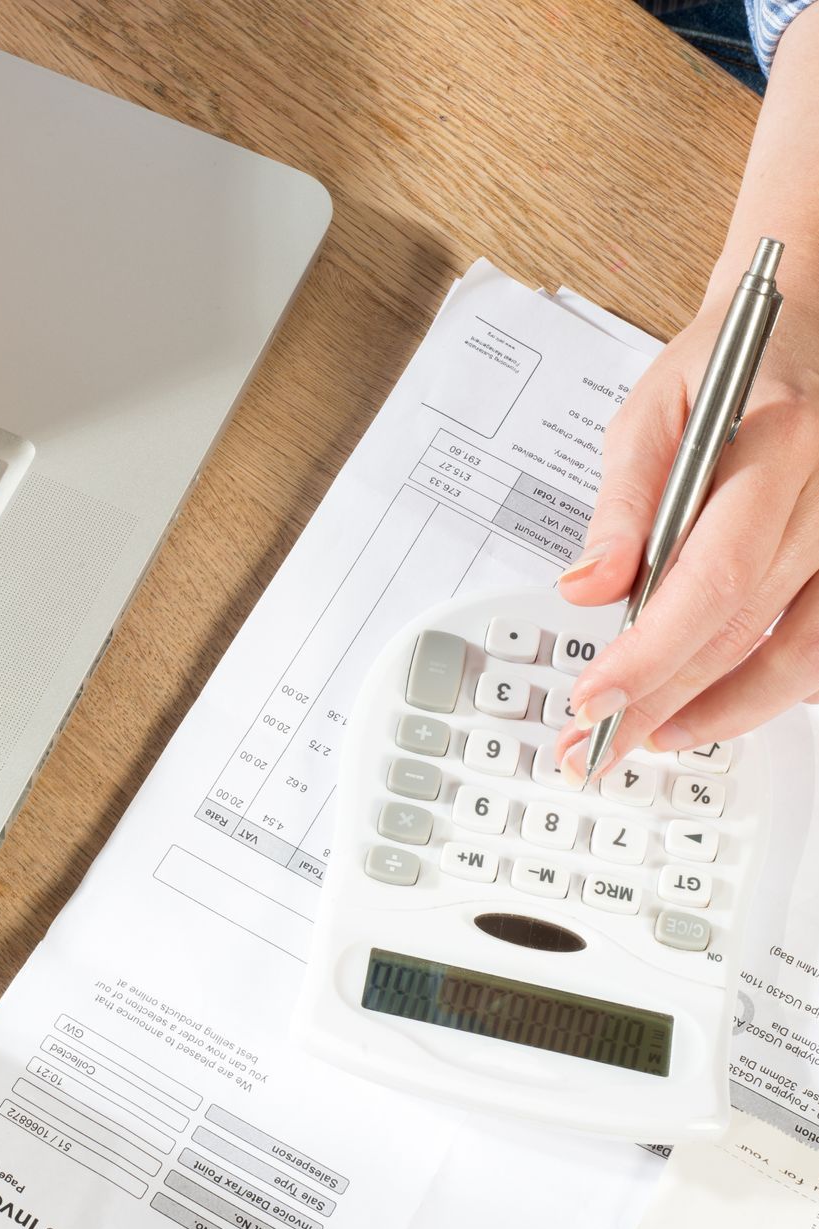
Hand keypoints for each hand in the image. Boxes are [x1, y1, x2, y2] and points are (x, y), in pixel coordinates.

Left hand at [555, 288, 818, 780]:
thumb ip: (621, 503)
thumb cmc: (726, 366)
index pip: (712, 577)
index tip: (595, 699)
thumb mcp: (651, 410)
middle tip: (597, 745)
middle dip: (664, 699)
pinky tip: (713, 707)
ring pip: (799, 654)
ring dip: (720, 712)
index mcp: (779, 445)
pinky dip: (770, 687)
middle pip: (746, 628)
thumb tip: (586, 589)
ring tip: (650, 739)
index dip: (651, 653)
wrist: (805, 329)